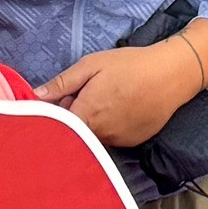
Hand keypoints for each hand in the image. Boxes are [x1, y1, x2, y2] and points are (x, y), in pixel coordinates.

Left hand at [36, 40, 193, 146]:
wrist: (171, 74)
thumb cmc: (130, 65)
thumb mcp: (92, 65)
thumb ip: (62, 83)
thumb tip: (36, 95)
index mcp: (87, 114)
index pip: (57, 125)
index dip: (55, 112)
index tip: (61, 99)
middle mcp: (101, 134)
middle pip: (74, 133)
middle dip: (74, 117)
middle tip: (86, 94)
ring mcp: (118, 141)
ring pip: (94, 136)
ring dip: (92, 123)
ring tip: (107, 99)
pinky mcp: (133, 143)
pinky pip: (112, 139)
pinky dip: (109, 127)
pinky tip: (121, 108)